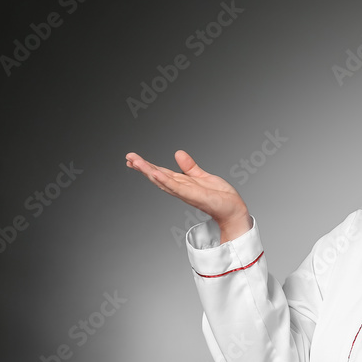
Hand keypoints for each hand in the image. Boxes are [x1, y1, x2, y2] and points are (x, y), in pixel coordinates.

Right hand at [125, 150, 250, 241]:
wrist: (233, 209)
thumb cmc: (219, 196)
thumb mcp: (202, 176)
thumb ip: (189, 166)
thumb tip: (177, 153)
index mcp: (182, 183)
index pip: (161, 172)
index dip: (147, 165)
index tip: (133, 158)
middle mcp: (181, 188)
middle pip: (158, 176)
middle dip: (142, 167)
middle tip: (128, 157)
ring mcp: (185, 192)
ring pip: (163, 180)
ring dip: (148, 171)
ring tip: (135, 162)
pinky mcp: (193, 195)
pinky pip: (176, 187)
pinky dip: (165, 180)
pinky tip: (154, 174)